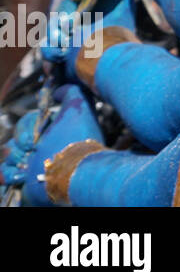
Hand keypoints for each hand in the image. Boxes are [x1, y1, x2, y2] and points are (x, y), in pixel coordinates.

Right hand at [0, 84, 102, 205]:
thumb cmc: (76, 137)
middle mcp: (42, 147)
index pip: (26, 124)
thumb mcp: (79, 106)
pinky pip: (5, 174)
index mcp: (51, 131)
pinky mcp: (25, 180)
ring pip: (9, 156)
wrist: (76, 169)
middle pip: (14, 140)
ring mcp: (33, 163)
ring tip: (27, 165)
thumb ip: (70, 92)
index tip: (34, 137)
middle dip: (19, 144)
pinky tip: (20, 175)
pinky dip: (8, 174)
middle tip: (31, 149)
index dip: (26, 128)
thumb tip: (58, 92)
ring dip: (14, 158)